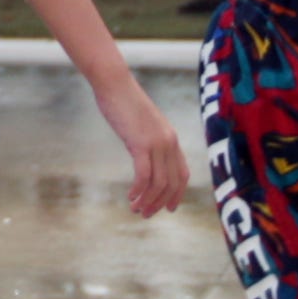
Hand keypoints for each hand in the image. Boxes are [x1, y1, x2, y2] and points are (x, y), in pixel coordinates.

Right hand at [108, 88, 193, 218]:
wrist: (115, 84)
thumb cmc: (124, 102)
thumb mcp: (142, 124)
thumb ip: (147, 139)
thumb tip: (144, 153)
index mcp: (171, 138)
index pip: (182, 173)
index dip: (177, 194)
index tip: (168, 208)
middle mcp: (169, 142)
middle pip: (172, 182)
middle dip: (160, 203)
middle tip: (146, 214)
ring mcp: (157, 143)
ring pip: (159, 183)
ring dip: (148, 200)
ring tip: (136, 210)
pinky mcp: (141, 143)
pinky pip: (144, 175)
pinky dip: (139, 190)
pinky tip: (130, 197)